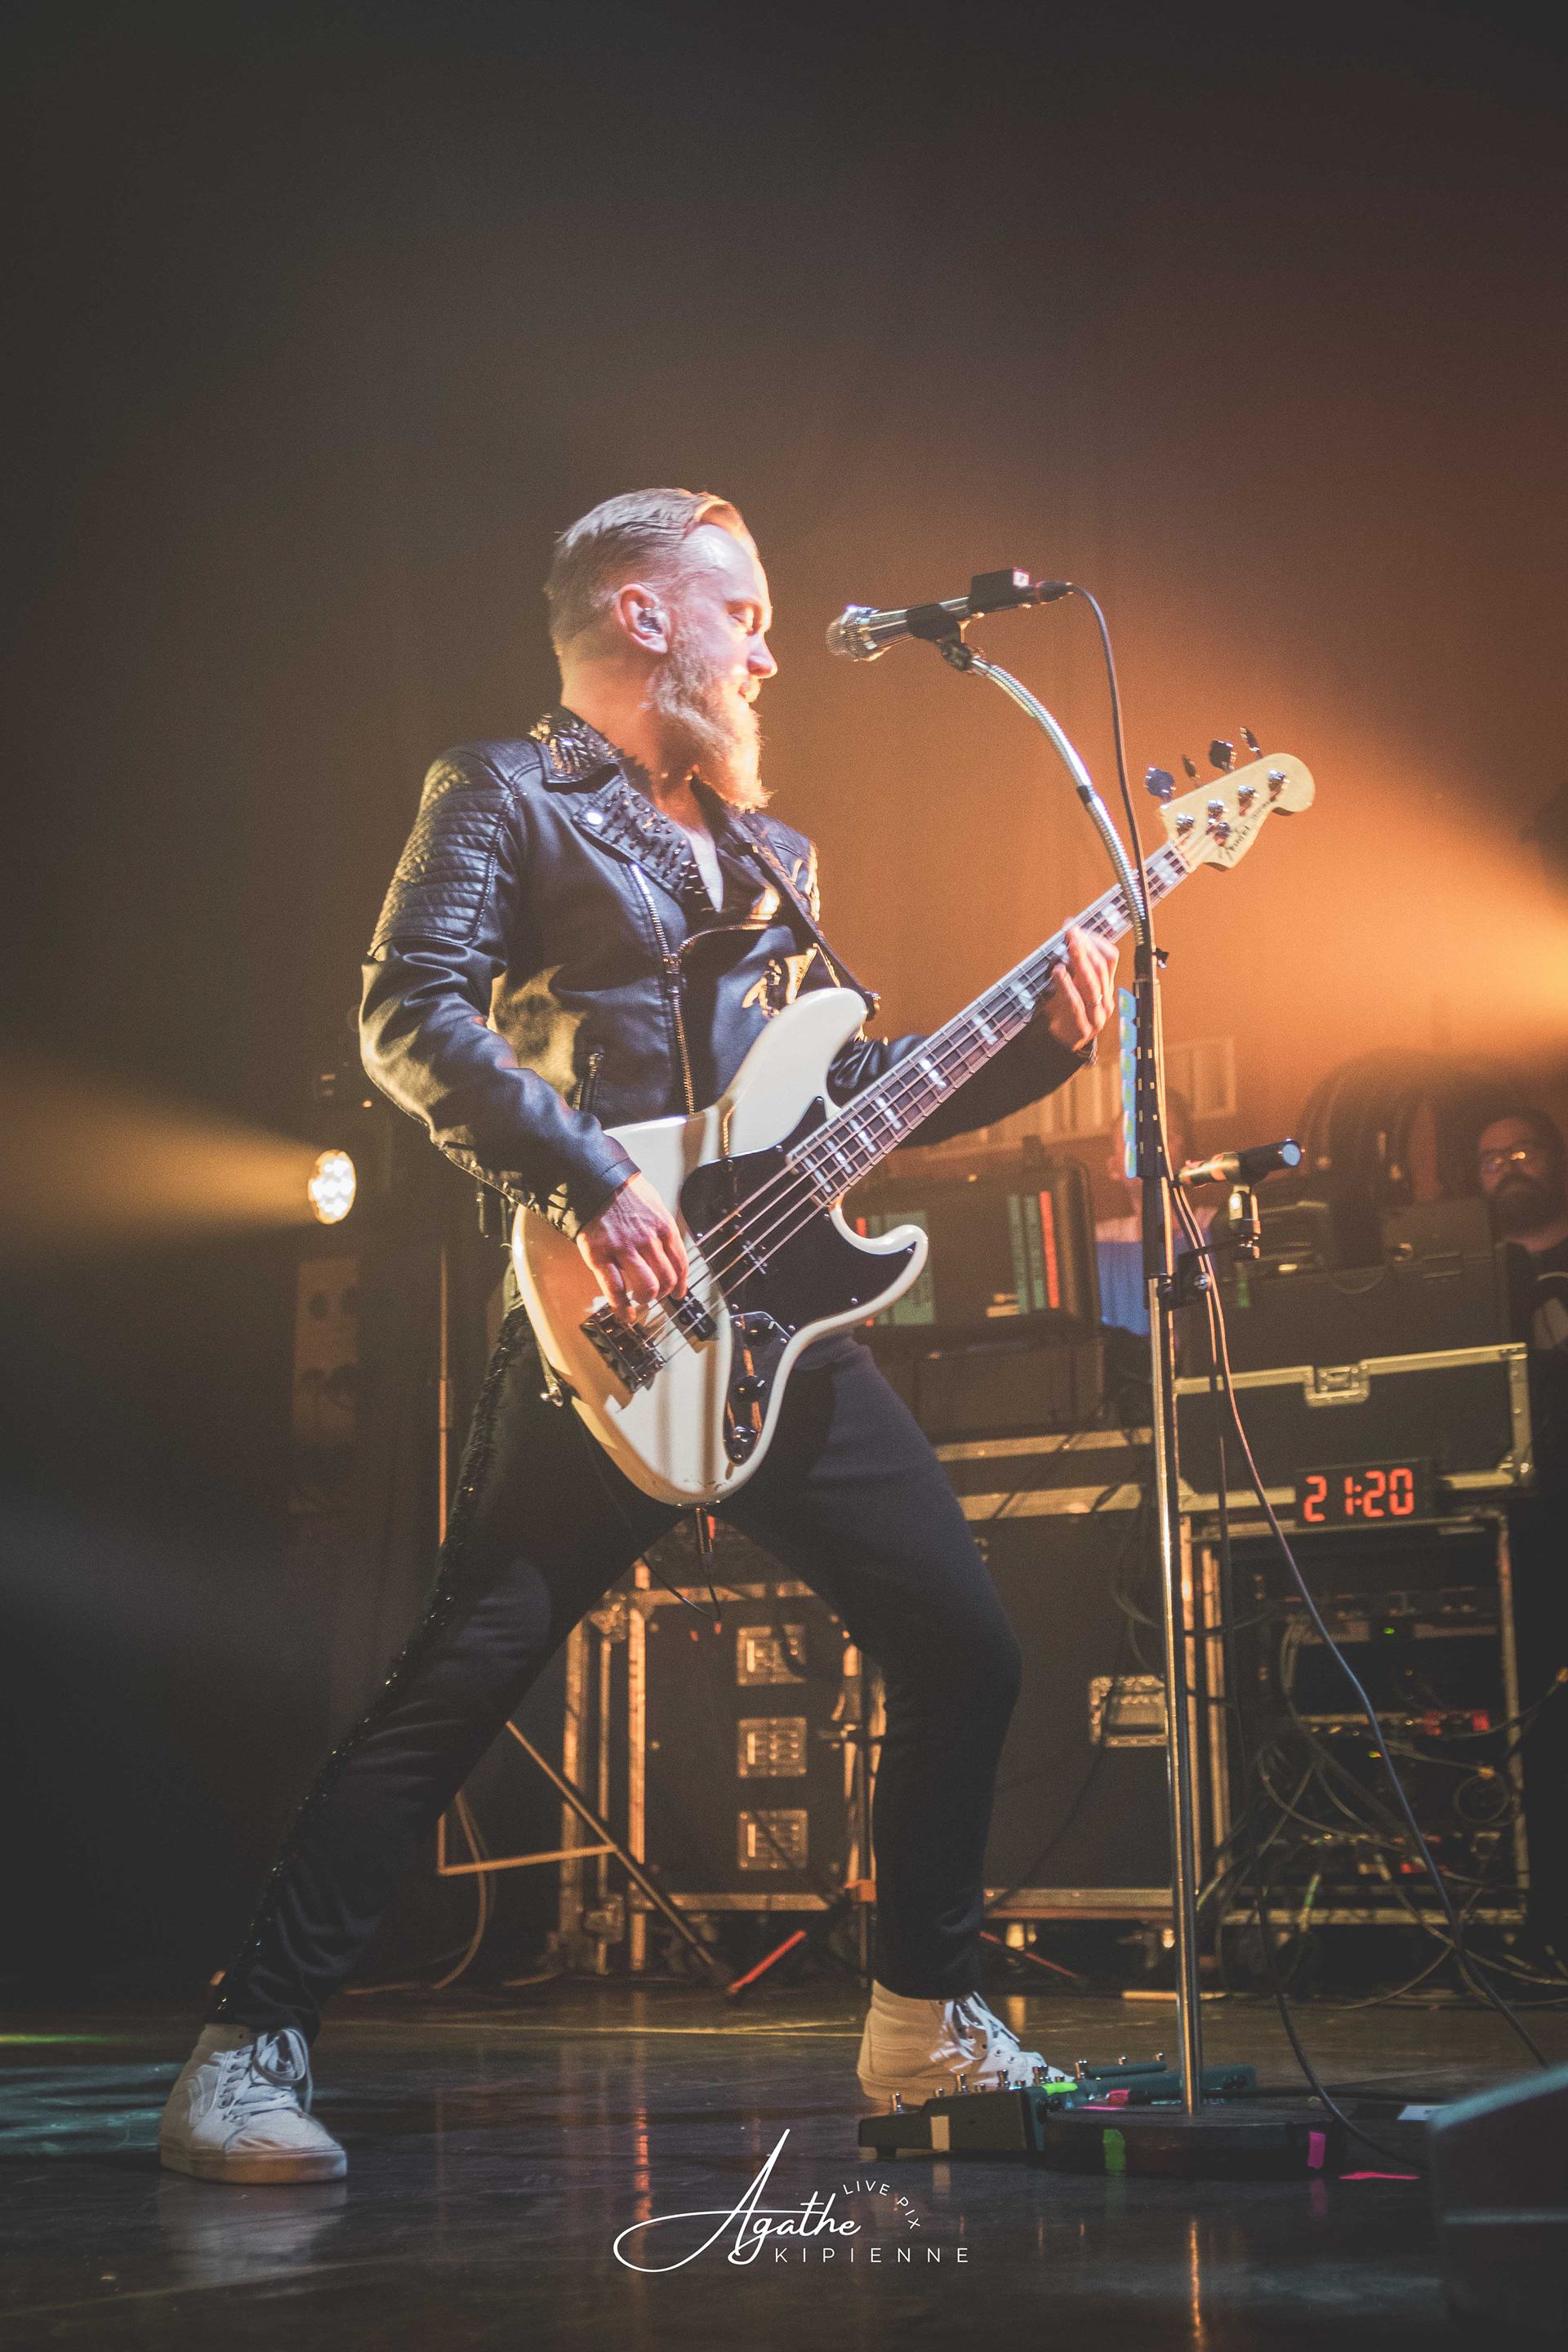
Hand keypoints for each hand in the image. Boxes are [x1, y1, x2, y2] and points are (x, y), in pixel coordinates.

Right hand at [576, 1172, 688, 1322]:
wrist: (593, 1181)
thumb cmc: (622, 1191)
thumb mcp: (653, 1204)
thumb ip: (662, 1227)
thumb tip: (669, 1248)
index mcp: (663, 1227)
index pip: (680, 1263)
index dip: (681, 1283)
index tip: (679, 1292)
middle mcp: (648, 1240)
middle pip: (667, 1279)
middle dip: (664, 1292)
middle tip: (657, 1294)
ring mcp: (624, 1249)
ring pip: (647, 1287)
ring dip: (646, 1298)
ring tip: (640, 1298)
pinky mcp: (601, 1256)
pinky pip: (615, 1289)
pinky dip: (622, 1307)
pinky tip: (625, 1315)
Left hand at [1044, 924, 1118, 1052]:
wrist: (1057, 1045)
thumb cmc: (1063, 1011)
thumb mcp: (1069, 985)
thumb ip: (1070, 963)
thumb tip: (1066, 932)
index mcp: (1105, 987)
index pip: (1110, 958)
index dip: (1095, 941)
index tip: (1077, 927)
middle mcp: (1105, 1000)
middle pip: (1101, 968)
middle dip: (1085, 947)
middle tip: (1071, 932)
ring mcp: (1096, 1016)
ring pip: (1092, 984)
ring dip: (1079, 962)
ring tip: (1068, 946)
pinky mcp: (1083, 1029)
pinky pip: (1076, 1004)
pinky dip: (1067, 986)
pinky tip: (1058, 972)